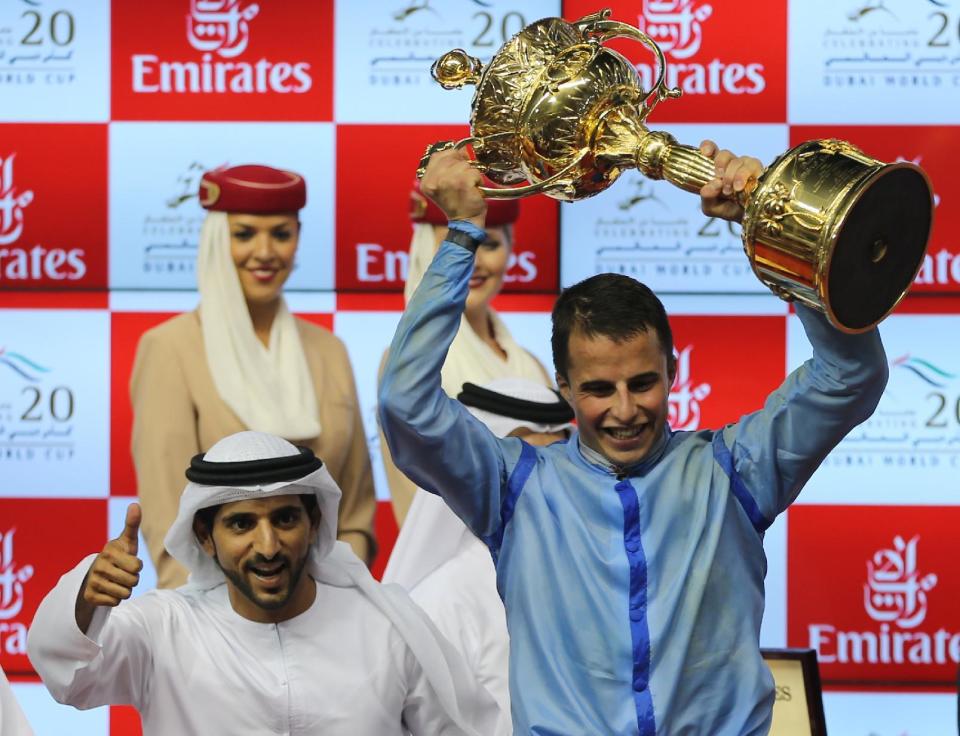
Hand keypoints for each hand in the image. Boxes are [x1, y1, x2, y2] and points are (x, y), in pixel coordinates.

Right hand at [76, 503, 142, 631]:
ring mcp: (93, 582)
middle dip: (133, 579)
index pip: (138, 567)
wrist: (96, 573)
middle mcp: (98, 566)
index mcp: (109, 552)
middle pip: (133, 581)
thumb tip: (135, 504)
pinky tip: (108, 590)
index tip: (128, 561)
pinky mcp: (89, 597)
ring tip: (116, 581)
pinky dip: (115, 598)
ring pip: (125, 594)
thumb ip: (132, 524)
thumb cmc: (119, 555)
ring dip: (125, 589)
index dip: (137, 566)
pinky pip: (115, 603)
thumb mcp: (127, 540)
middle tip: (123, 573)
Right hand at [419, 147, 486, 228]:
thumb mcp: (444, 184)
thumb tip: (461, 148)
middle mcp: (433, 180)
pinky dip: (478, 180)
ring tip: (468, 187)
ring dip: (471, 174)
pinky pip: (474, 172)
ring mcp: (447, 181)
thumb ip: (446, 166)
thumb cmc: (457, 204)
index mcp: (426, 180)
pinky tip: (474, 190)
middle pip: (452, 157)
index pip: (438, 155)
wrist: (465, 222)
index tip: (458, 165)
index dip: (451, 156)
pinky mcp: (461, 183)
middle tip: (464, 181)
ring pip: (465, 164)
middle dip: (462, 166)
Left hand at [698, 140, 763, 223]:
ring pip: (738, 160)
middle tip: (719, 178)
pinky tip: (739, 186)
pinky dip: (743, 176)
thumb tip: (708, 187)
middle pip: (725, 153)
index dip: (708, 146)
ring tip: (730, 190)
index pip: (712, 150)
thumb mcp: (712, 208)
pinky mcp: (759, 170)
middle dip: (720, 164)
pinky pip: (752, 165)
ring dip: (732, 175)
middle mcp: (732, 164)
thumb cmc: (729, 208)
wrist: (749, 218)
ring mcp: (746, 166)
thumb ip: (707, 198)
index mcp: (718, 169)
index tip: (706, 152)